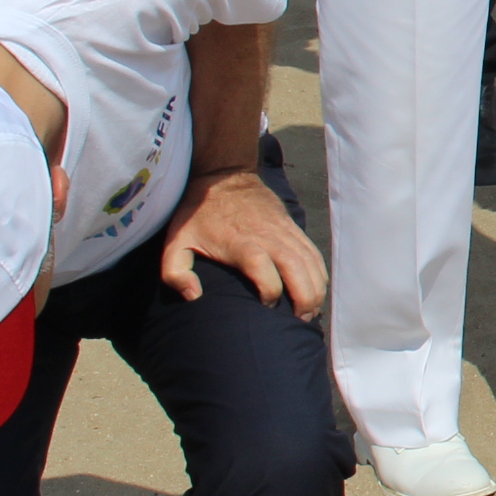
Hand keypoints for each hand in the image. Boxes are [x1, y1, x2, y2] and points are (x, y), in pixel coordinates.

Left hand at [159, 166, 325, 316]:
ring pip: (310, 262)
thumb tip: (193, 296)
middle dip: (304, 298)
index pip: (264, 271)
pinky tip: (316, 290)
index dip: (271, 292)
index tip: (267, 308)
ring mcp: (284, 231)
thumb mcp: (175, 241)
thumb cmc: (198, 214)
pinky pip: (313, 252)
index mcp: (240, 243)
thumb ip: (176, 272)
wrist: (223, 176)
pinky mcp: (293, 227)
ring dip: (315, 289)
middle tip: (300, 320)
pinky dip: (319, 273)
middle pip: (296, 268)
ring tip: (310, 311)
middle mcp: (268, 237)